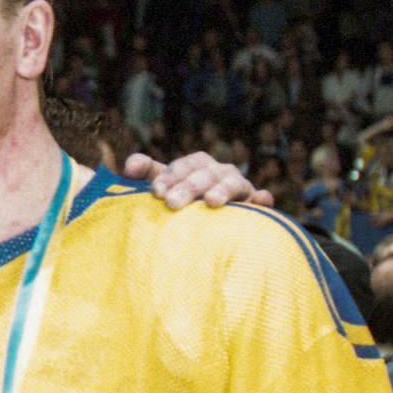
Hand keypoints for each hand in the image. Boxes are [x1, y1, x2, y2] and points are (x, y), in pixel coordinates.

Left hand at [122, 151, 272, 209]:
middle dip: (189, 186)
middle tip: (172, 203)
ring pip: (233, 182)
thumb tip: (129, 166)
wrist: (203, 227)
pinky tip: (262, 200)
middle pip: (206, 173)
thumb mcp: (163, 187)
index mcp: (197, 166)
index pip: (185, 165)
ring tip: (211, 201)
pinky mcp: (254, 206)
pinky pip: (261, 201)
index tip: (156, 192)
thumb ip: (144, 173)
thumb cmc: (179, 202)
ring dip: (222, 189)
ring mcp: (239, 188)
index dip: (171, 176)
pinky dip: (262, 200)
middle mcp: (219, 173)